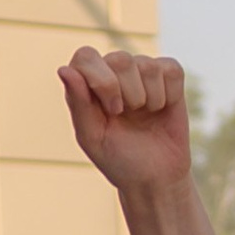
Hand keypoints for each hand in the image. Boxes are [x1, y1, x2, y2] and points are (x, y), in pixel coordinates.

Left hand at [60, 48, 189, 199]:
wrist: (155, 178)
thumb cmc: (118, 159)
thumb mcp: (92, 137)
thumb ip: (78, 103)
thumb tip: (64, 69)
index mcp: (87, 82)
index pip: (86, 56)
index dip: (101, 80)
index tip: (111, 111)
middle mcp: (112, 71)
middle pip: (120, 59)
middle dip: (127, 94)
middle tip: (126, 116)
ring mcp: (141, 71)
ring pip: (147, 65)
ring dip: (148, 99)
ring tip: (144, 116)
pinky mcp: (169, 76)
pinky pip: (171, 70)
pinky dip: (168, 95)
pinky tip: (161, 108)